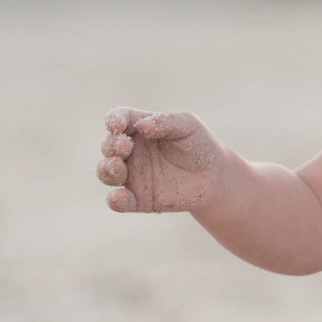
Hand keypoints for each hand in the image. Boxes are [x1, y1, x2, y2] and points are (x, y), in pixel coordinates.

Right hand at [97, 107, 225, 213]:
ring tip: (117, 166)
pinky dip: (115, 200)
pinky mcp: (138, 199)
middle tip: (125, 146)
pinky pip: (119, 201)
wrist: (215, 177)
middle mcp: (130, 152)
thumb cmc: (199, 145)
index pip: (118, 120)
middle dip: (112, 145)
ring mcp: (132, 176)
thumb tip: (142, 125)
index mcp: (139, 129)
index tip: (118, 124)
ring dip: (107, 169)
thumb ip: (165, 122)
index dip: (114, 120)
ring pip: (106, 173)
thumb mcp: (188, 126)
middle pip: (109, 146)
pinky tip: (118, 197)